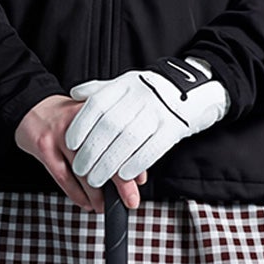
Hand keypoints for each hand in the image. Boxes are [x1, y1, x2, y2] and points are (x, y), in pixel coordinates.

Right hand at [15, 95, 147, 212]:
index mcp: (97, 109)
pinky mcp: (44, 147)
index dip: (133, 161)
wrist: (31, 108)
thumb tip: (137, 175)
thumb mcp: (93, 120)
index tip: (139, 181)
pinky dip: (76, 194)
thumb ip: (115, 142)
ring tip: (105, 206)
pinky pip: (63, 176)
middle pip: (104, 154)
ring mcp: (60, 133)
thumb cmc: (68, 118)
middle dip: (120, 183)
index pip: (120, 137)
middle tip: (130, 200)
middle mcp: (80, 119)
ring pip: (83, 169)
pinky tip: (86, 203)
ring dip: (97, 194)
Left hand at [65, 57, 228, 187]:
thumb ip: (101, 90)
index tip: (71, 144)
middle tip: (80, 169)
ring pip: (128, 140)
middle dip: (92, 151)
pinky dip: (135, 164)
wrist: (192, 92)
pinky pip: (152, 149)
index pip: (97, 105)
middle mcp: (141, 97)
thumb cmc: (152, 93)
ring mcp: (158, 112)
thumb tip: (74, 94)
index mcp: (126, 85)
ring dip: (109, 164)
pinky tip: (123, 175)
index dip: (82, 125)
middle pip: (110, 126)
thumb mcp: (127, 84)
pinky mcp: (174, 128)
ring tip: (96, 178)